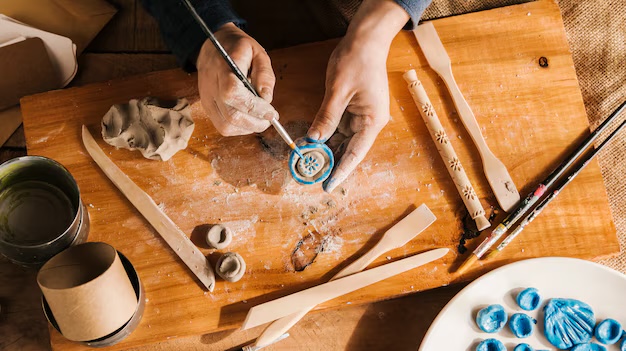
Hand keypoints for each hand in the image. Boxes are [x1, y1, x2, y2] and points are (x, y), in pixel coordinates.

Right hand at [196, 23, 277, 135]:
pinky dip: (240, 128)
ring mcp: (207, 98)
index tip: (272, 113)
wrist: (212, 48)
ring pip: (226, 126)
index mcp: (223, 68)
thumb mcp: (257, 53)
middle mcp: (211, 86)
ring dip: (248, 127)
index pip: (233, 94)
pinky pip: (223, 127)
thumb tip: (267, 99)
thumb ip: (264, 74)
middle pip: (231, 116)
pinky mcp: (207, 107)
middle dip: (255, 122)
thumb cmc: (237, 49)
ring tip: (260, 118)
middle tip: (270, 118)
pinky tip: (249, 118)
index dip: (254, 108)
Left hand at [307, 0, 409, 191]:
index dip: (341, 171)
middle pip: (348, 150)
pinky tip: (312, 143)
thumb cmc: (356, 61)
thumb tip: (314, 139)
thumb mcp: (338, 91)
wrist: (366, 39)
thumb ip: (326, 117)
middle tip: (309, 176)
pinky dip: (326, 136)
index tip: (328, 186)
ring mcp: (362, 117)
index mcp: (372, 121)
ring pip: (342, 141)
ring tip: (308, 163)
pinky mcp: (355, 110)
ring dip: (326, 150)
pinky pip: (339, 128)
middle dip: (330, 163)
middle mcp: (369, 122)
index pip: (355, 154)